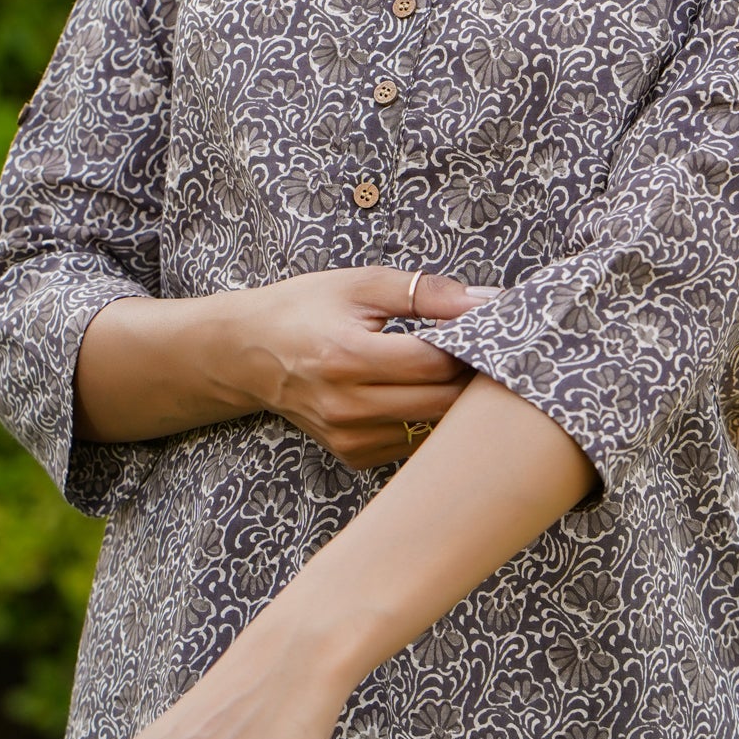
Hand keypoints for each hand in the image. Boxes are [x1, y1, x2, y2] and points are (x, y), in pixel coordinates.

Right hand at [236, 265, 495, 469]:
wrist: (248, 352)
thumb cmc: (305, 309)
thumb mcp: (361, 284)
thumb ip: (425, 292)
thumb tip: (485, 302)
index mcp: (346, 356)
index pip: (434, 362)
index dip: (470, 345)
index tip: (489, 329)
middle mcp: (346, 405)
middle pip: (441, 402)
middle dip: (472, 376)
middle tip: (486, 349)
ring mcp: (349, 436)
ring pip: (432, 428)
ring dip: (455, 401)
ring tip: (461, 369)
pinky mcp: (353, 454)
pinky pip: (413, 443)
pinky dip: (429, 419)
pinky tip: (428, 392)